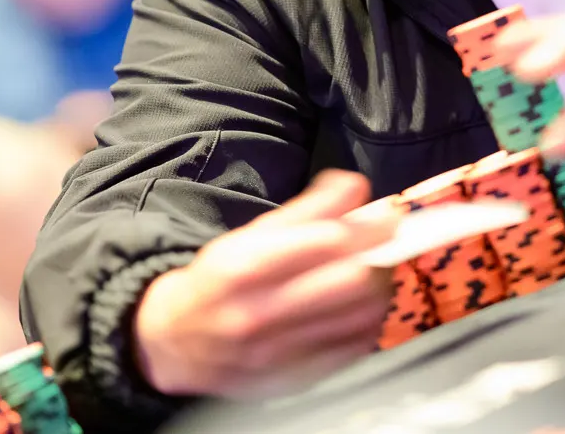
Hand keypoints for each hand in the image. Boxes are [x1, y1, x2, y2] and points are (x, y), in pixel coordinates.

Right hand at [133, 170, 397, 398]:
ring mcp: (279, 354)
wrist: (175, 344)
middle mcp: (259, 314)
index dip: (370, 226)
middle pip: (352, 282)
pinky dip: (368, 322)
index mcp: (245, 268)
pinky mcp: (296, 379)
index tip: (388, 216)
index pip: (327, 242)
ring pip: (361, 316)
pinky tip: (359, 307)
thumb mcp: (252, 235)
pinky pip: (356, 349)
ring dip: (380, 289)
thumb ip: (308, 208)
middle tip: (385, 245)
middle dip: (379, 257)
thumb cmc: (221, 281)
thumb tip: (356, 185)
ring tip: (373, 274)